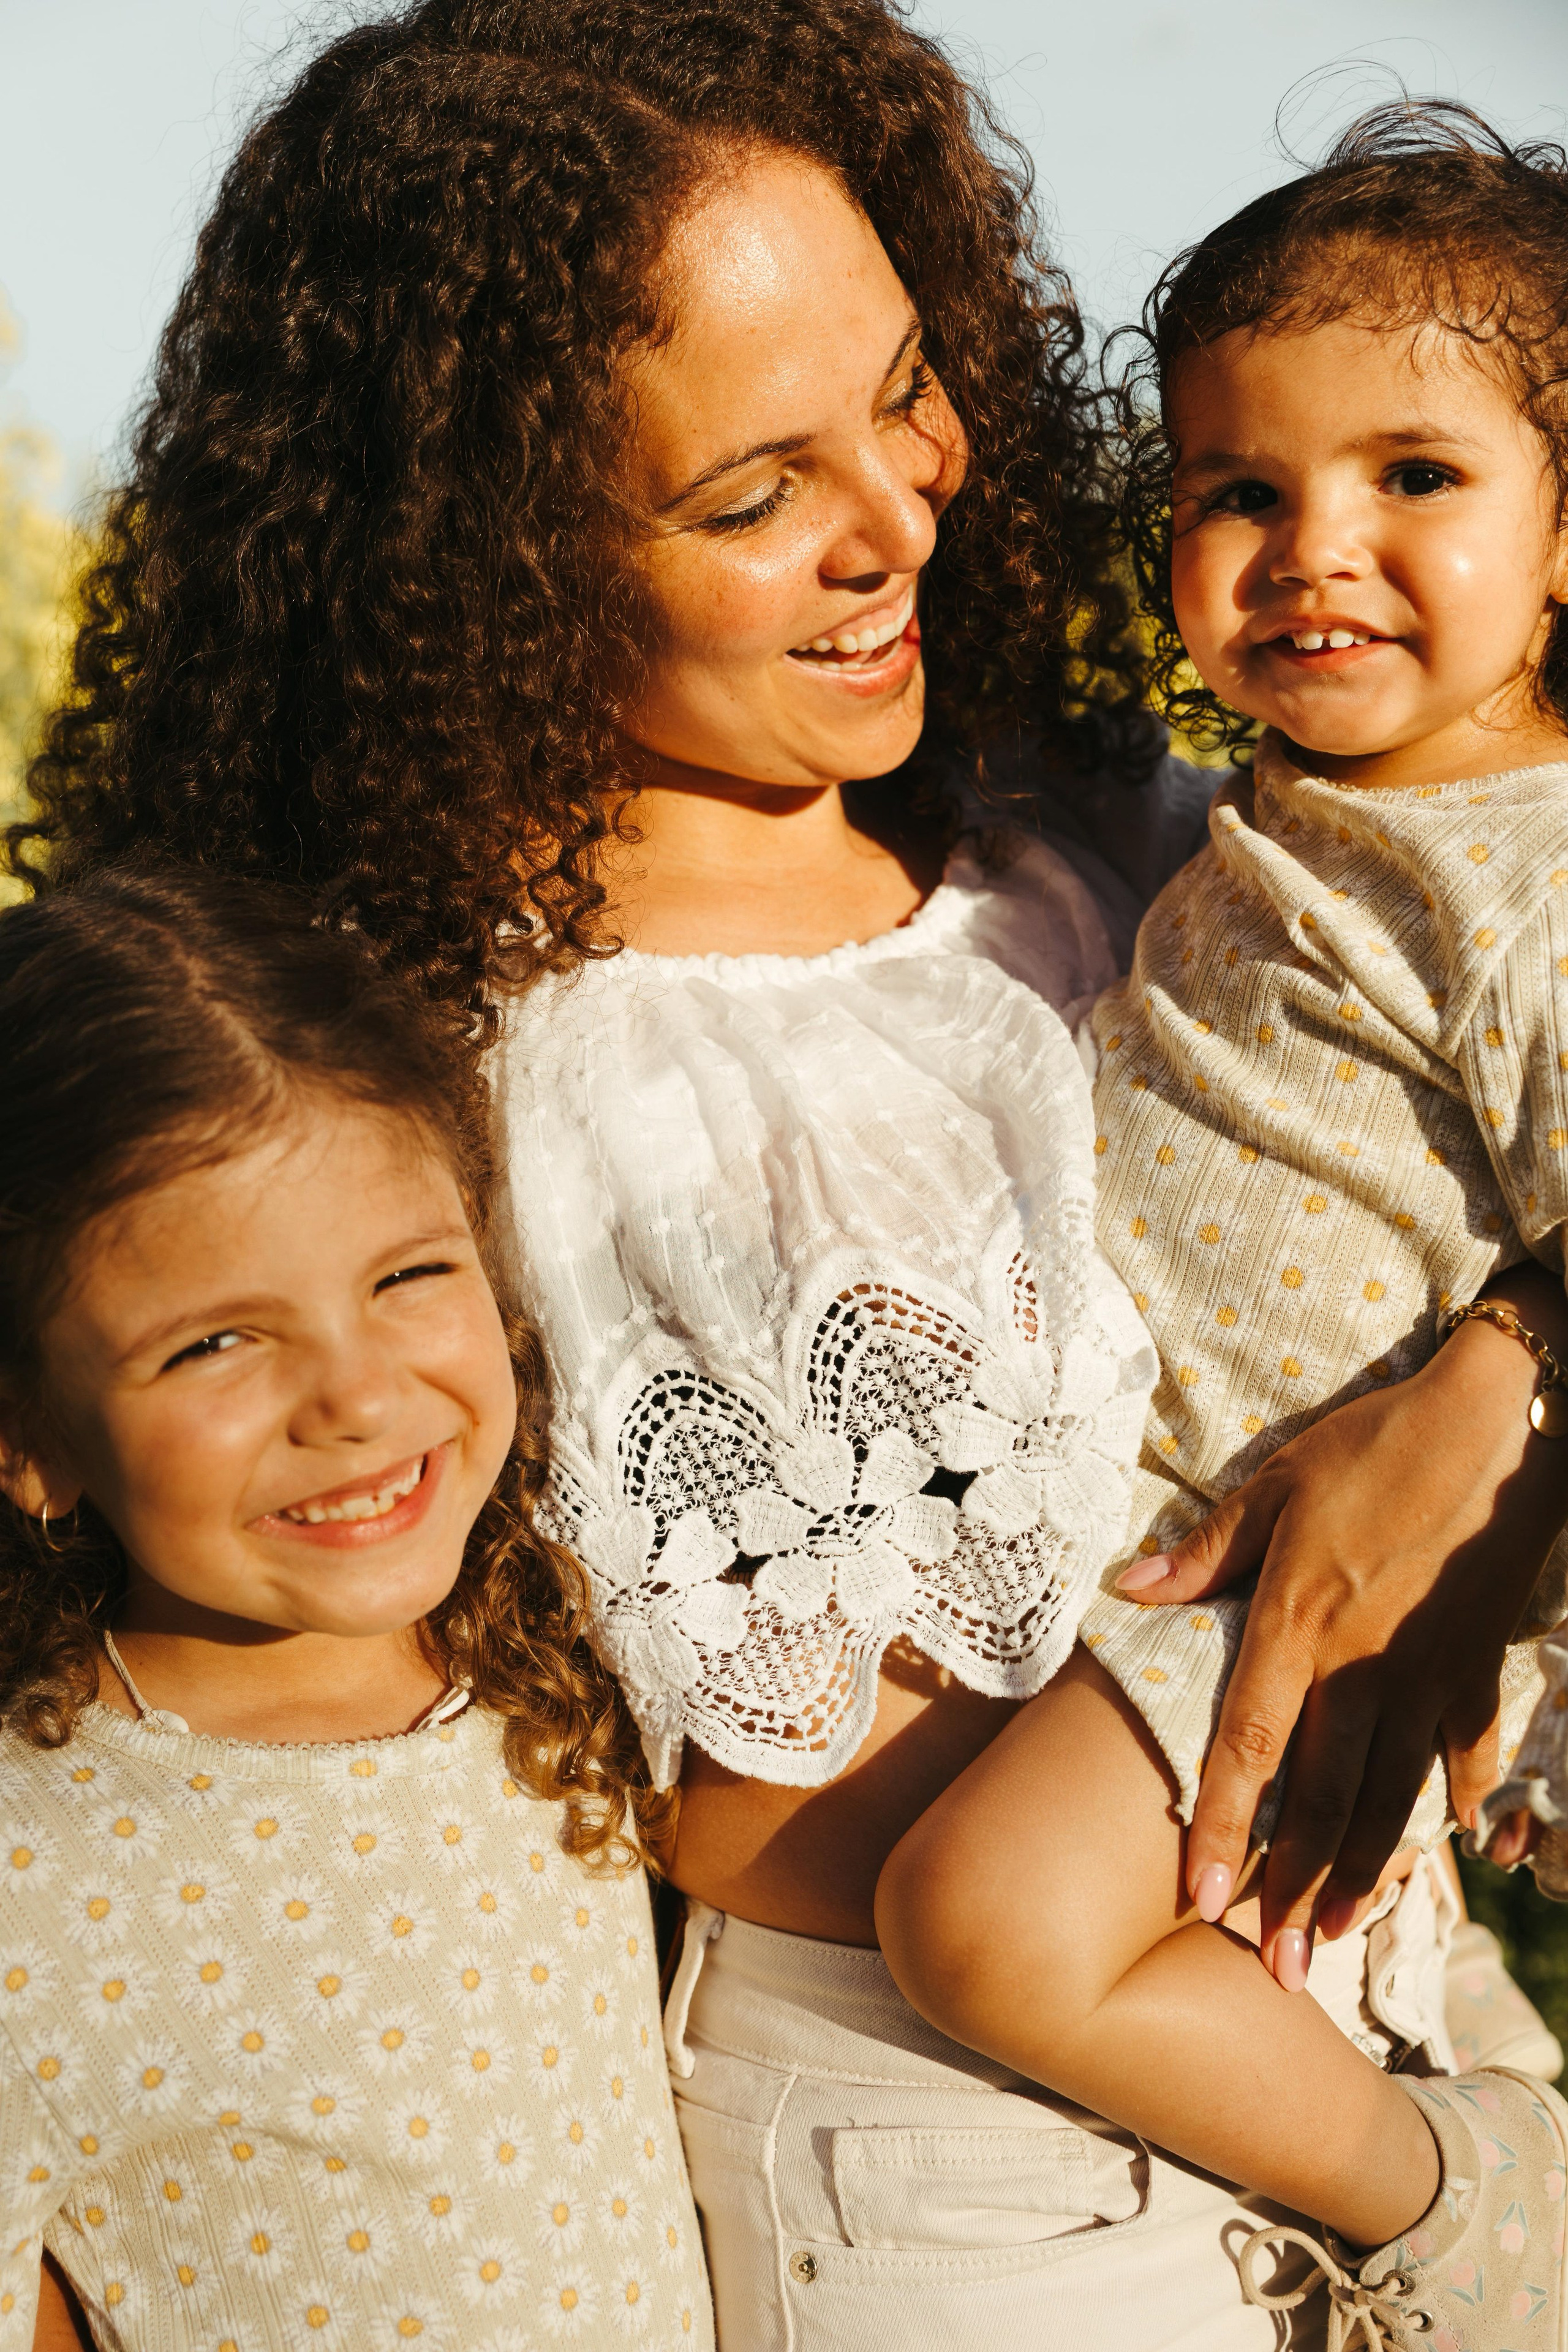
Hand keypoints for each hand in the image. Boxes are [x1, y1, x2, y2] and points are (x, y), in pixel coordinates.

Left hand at [1115, 1265, 1567, 1985]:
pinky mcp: (1476, 1664)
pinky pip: (1464, 1750)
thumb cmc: (1373, 1445)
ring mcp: (1426, 1674)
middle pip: (1321, 1800)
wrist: (1496, 1424)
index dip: (1223, 1828)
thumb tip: (1128, 1589)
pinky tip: (1451, 1848)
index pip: (1248, 1749)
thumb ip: (1204, 1553)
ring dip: (1362, 1872)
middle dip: (1294, 1888)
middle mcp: (1361, 1668)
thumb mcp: (1274, 1486)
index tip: (1200, 1898)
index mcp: (1297, 1627)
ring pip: (1389, 1796)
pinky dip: (1457, 1800)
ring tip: (1336, 1935)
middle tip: (1275, 1966)